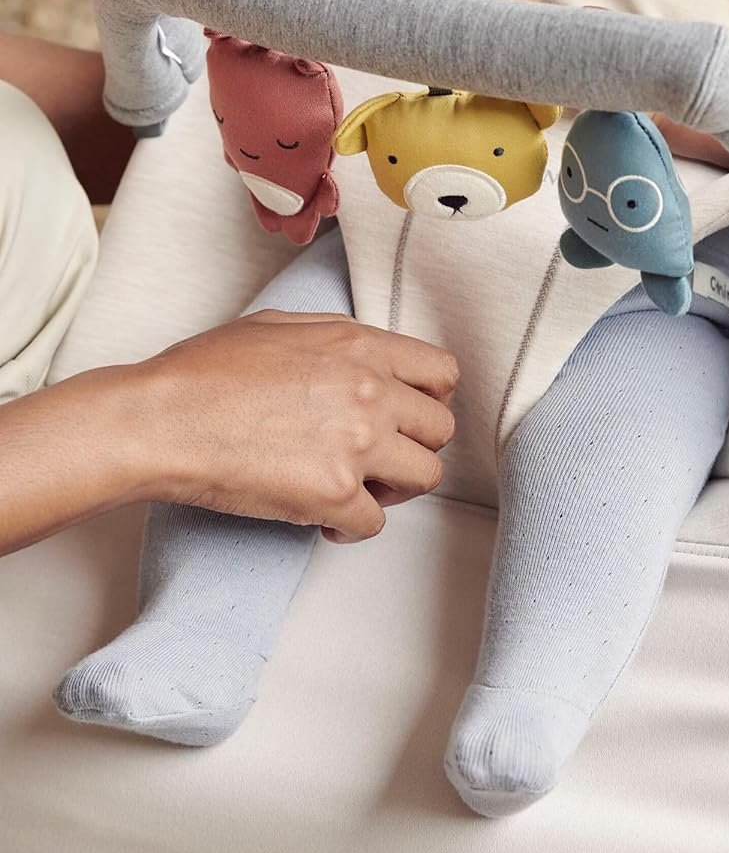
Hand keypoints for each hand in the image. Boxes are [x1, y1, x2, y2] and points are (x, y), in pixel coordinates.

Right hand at [131, 311, 457, 541]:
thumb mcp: (280, 325)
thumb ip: (337, 339)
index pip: (442, 374)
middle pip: (440, 429)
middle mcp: (370, 393)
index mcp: (361, 347)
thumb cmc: (204, 371)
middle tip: (378, 456)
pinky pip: (375, 524)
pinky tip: (323, 517)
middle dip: (413, 445)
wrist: (162, 420)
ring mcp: (356, 446)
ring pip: (425, 477)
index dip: (428, 398)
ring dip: (394, 487)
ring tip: (355, 486)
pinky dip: (351, 527)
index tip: (405, 414)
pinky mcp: (332, 495)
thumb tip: (363, 356)